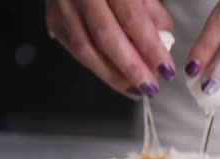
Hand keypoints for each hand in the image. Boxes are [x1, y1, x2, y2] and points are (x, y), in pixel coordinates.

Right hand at [45, 0, 174, 98]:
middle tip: (151, 87)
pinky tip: (115, 77)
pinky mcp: (53, 20)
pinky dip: (98, 67)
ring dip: (113, 75)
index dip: (150, 47)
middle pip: (106, 37)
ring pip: (86, 50)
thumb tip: (163, 41)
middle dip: (132, 68)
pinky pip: (75, 51)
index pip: (132, 18)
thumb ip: (151, 9)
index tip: (166, 69)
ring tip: (135, 89)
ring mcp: (62, 7)